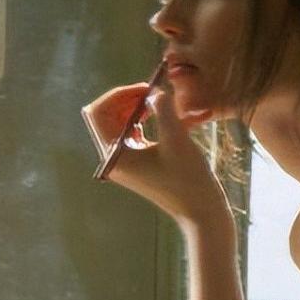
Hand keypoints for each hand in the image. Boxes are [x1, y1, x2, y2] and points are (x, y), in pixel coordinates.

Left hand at [81, 84, 227, 226]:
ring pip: (116, 122)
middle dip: (126, 99)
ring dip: (133, 107)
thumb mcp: (177, 139)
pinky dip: (140, 119)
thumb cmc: (189, 179)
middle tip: (152, 91)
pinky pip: (129, 132)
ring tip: (157, 101)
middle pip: (104, 116)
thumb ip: (163, 109)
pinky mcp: (136, 162)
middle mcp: (113, 158)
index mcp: (114, 155)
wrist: (201, 211)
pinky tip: (157, 114)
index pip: (98, 114)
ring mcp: (123, 161)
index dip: (118, 94)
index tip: (145, 88)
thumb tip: (155, 90)